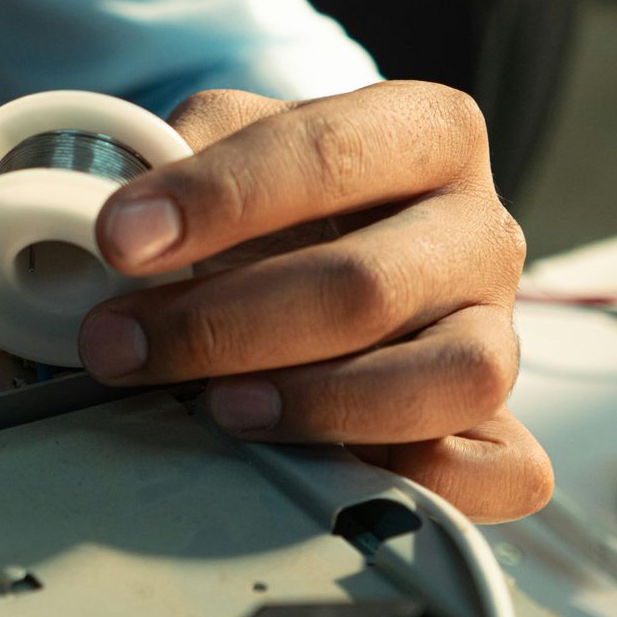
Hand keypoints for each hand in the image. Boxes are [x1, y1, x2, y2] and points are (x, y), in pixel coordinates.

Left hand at [78, 82, 551, 522]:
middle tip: (116, 346)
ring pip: (450, 376)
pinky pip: (501, 470)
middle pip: (367, 284)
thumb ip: (172, 158)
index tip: (118, 238)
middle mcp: (481, 230)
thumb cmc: (270, 207)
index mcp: (426, 135)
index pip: (332, 154)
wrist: (320, 257)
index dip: (218, 198)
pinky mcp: (504, 429)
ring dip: (316, 401)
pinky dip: (424, 482)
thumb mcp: (222, 148)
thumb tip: (112, 220)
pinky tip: (331, 476)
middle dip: (222, 323)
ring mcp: (501, 332)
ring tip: (212, 407)